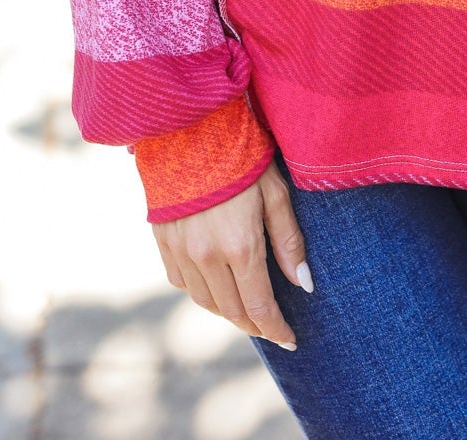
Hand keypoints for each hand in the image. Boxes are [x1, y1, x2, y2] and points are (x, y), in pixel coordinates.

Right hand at [152, 159, 311, 349]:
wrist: (190, 127)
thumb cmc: (242, 156)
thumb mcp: (275, 193)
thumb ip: (289, 241)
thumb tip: (304, 285)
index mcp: (240, 245)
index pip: (260, 305)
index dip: (276, 329)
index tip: (290, 340)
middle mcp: (207, 256)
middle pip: (232, 311)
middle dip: (254, 325)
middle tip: (271, 328)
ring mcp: (181, 251)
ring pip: (205, 301)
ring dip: (228, 311)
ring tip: (246, 309)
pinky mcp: (163, 242)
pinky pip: (182, 282)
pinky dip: (201, 291)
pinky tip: (215, 284)